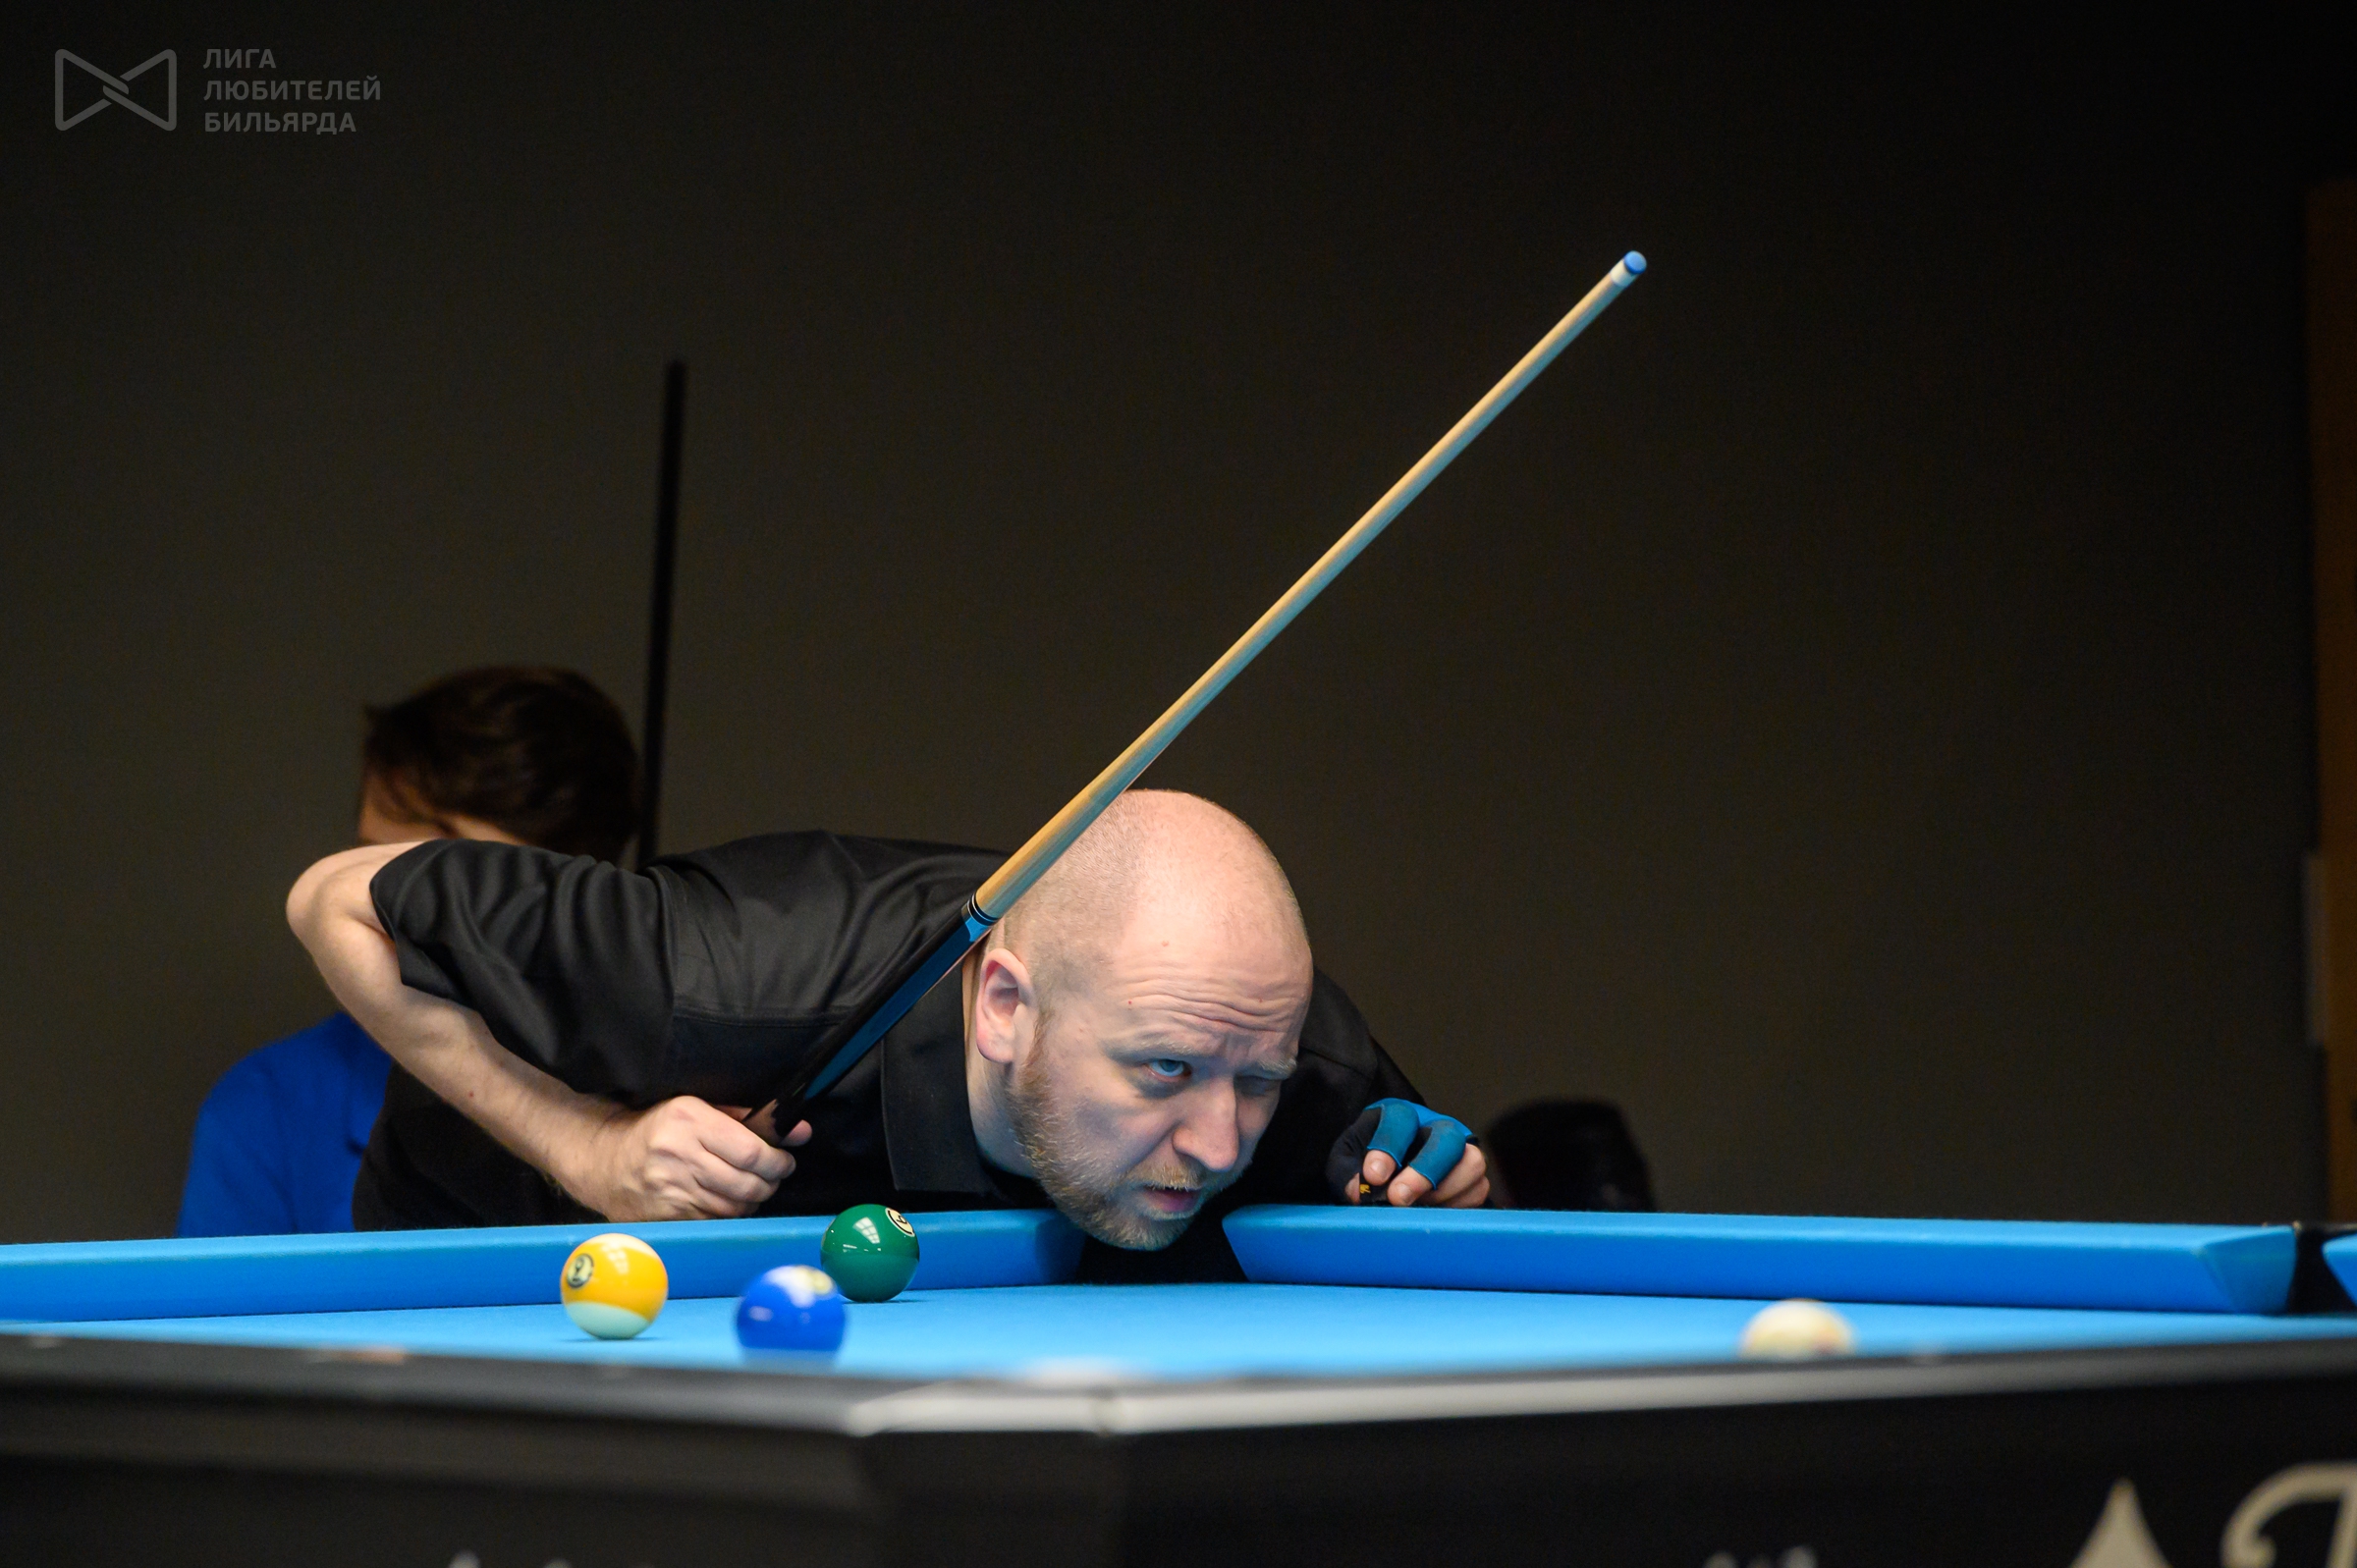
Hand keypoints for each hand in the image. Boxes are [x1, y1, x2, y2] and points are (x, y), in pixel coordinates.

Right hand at [561, 1097, 812, 1220]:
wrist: (602, 1159)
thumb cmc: (656, 1129)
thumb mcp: (694, 1108)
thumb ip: (745, 1118)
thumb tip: (799, 1130)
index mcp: (689, 1120)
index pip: (750, 1152)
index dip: (777, 1162)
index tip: (785, 1161)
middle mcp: (679, 1156)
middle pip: (746, 1184)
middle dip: (770, 1183)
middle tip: (773, 1176)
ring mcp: (671, 1190)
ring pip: (734, 1207)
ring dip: (752, 1200)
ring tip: (750, 1188)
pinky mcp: (665, 1216)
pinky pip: (714, 1221)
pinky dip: (728, 1215)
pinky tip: (726, 1202)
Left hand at [1327, 1098, 1489, 1208]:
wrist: (1392, 1177)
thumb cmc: (1368, 1163)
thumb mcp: (1347, 1162)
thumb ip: (1347, 1174)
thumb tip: (1359, 1193)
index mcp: (1401, 1115)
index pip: (1401, 1119)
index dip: (1388, 1147)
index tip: (1373, 1176)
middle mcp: (1436, 1126)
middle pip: (1447, 1139)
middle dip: (1424, 1172)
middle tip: (1398, 1198)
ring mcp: (1461, 1150)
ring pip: (1473, 1163)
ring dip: (1445, 1191)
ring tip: (1416, 1208)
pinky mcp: (1475, 1178)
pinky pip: (1478, 1191)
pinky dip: (1454, 1206)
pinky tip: (1431, 1213)